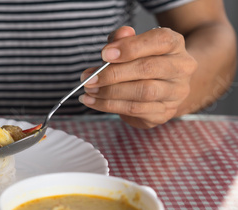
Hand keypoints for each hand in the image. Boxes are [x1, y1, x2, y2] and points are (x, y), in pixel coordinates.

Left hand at [79, 26, 197, 128]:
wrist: (164, 87)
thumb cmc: (143, 62)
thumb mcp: (132, 45)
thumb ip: (123, 39)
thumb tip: (119, 36)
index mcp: (174, 44)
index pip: (159, 40)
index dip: (130, 47)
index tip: (104, 54)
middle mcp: (181, 68)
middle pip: (148, 69)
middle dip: (113, 74)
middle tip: (89, 78)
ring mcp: (175, 93)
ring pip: (142, 92)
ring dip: (110, 92)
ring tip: (89, 90)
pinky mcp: (165, 112)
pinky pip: (136, 110)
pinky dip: (110, 106)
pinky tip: (94, 102)